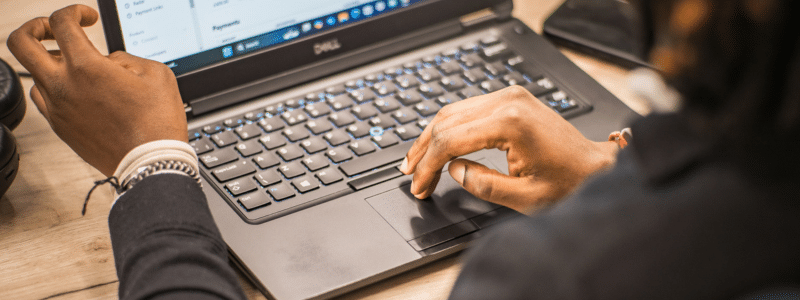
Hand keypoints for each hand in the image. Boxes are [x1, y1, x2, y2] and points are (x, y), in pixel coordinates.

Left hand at [7, 5, 186, 175]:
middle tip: (56, 31)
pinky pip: (44, 98)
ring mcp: (57, 108)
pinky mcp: (60, 127)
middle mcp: (64, 86)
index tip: (88, 19)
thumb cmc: (157, 122)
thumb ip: (125, 58)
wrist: (151, 161)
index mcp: (87, 67)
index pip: (61, 22)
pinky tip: (76, 89)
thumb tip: (109, 61)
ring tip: (74, 65)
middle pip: (21, 42)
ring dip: (49, 62)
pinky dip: (55, 87)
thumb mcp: (155, 73)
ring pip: (32, 73)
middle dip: (36, 28)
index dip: (75, 12)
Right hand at [399, 86, 618, 212]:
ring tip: (416, 163)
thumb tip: (453, 171)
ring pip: (452, 112)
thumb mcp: (525, 197)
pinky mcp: (510, 99)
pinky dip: (448, 129)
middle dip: (424, 152)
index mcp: (511, 123)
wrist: (594, 166)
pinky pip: (467, 110)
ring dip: (431, 138)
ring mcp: (509, 96)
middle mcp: (508, 101)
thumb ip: (483, 185)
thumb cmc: (568, 182)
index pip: (451, 140)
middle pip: (446, 121)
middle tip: (410, 176)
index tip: (418, 186)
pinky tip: (438, 146)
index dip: (429, 166)